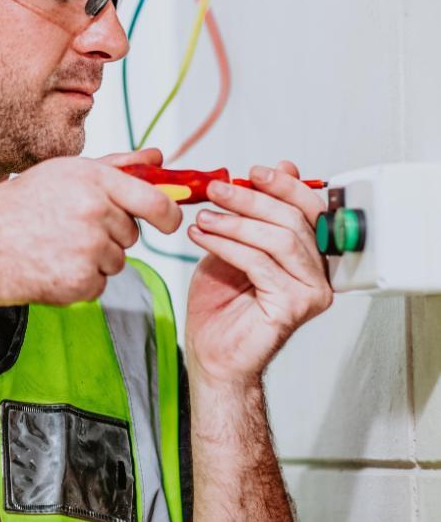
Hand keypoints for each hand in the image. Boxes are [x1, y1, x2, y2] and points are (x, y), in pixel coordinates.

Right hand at [0, 147, 181, 307]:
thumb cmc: (18, 207)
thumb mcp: (64, 173)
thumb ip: (117, 165)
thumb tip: (157, 158)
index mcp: (93, 180)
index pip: (155, 201)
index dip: (169, 215)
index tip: (169, 222)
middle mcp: (95, 211)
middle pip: (132, 233)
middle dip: (111, 234)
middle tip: (70, 228)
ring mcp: (89, 248)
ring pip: (118, 260)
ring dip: (95, 258)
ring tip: (56, 245)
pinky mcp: (81, 281)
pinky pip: (101, 283)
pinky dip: (82, 280)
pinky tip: (52, 265)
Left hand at [185, 160, 332, 387]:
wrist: (211, 351)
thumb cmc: (222, 302)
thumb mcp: (233, 242)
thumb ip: (253, 212)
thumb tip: (277, 169)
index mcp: (309, 254)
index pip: (309, 209)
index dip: (283, 186)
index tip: (251, 172)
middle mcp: (318, 273)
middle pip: (293, 220)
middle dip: (250, 200)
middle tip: (216, 190)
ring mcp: (310, 291)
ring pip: (279, 239)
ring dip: (235, 222)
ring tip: (203, 217)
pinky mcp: (293, 306)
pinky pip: (260, 263)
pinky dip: (227, 245)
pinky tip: (202, 237)